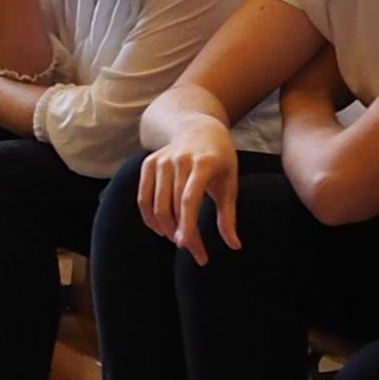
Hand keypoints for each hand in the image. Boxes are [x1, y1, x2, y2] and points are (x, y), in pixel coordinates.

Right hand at [131, 130, 239, 261]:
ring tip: (179, 239)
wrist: (198, 128)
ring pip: (156, 205)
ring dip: (165, 228)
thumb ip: (228, 216)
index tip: (188, 246)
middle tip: (193, 251)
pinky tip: (161, 230)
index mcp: (203, 163)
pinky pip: (143, 198)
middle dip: (181, 233)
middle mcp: (179, 160)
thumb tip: (234, 246)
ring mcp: (161, 161)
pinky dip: (149, 218)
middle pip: (172, 206)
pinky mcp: (148, 164)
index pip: (189, 199)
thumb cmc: (219, 160)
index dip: (187, 224)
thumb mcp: (230, 184)